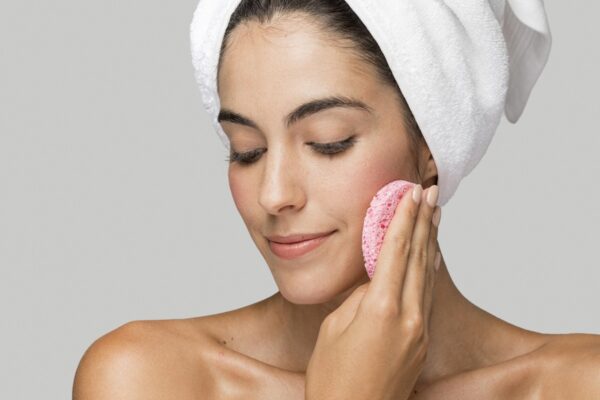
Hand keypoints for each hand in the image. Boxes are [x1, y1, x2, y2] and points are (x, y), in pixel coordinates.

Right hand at [305, 184, 441, 399]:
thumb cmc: (332, 378)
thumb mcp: (335, 328)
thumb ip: (360, 299)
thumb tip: (376, 282)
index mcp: (381, 309)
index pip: (395, 251)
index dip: (403, 218)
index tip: (411, 193)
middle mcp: (408, 317)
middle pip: (418, 257)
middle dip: (424, 221)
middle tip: (431, 193)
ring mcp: (419, 331)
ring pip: (428, 275)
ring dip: (431, 241)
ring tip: (435, 215)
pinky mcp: (421, 343)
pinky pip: (428, 296)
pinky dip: (430, 270)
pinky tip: (432, 257)